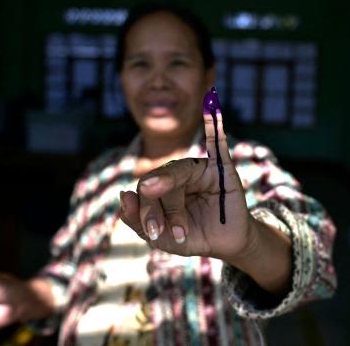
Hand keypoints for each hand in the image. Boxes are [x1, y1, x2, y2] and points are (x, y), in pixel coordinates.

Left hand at [120, 108, 254, 260]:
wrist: (225, 244)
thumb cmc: (193, 236)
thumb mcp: (163, 237)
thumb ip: (138, 221)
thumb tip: (123, 195)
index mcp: (161, 185)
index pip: (145, 188)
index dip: (143, 209)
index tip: (151, 232)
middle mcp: (179, 173)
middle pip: (160, 179)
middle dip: (158, 210)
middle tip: (161, 232)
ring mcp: (201, 168)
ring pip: (181, 173)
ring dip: (176, 207)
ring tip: (181, 231)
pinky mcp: (222, 168)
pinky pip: (217, 143)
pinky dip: (214, 123)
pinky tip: (211, 105)